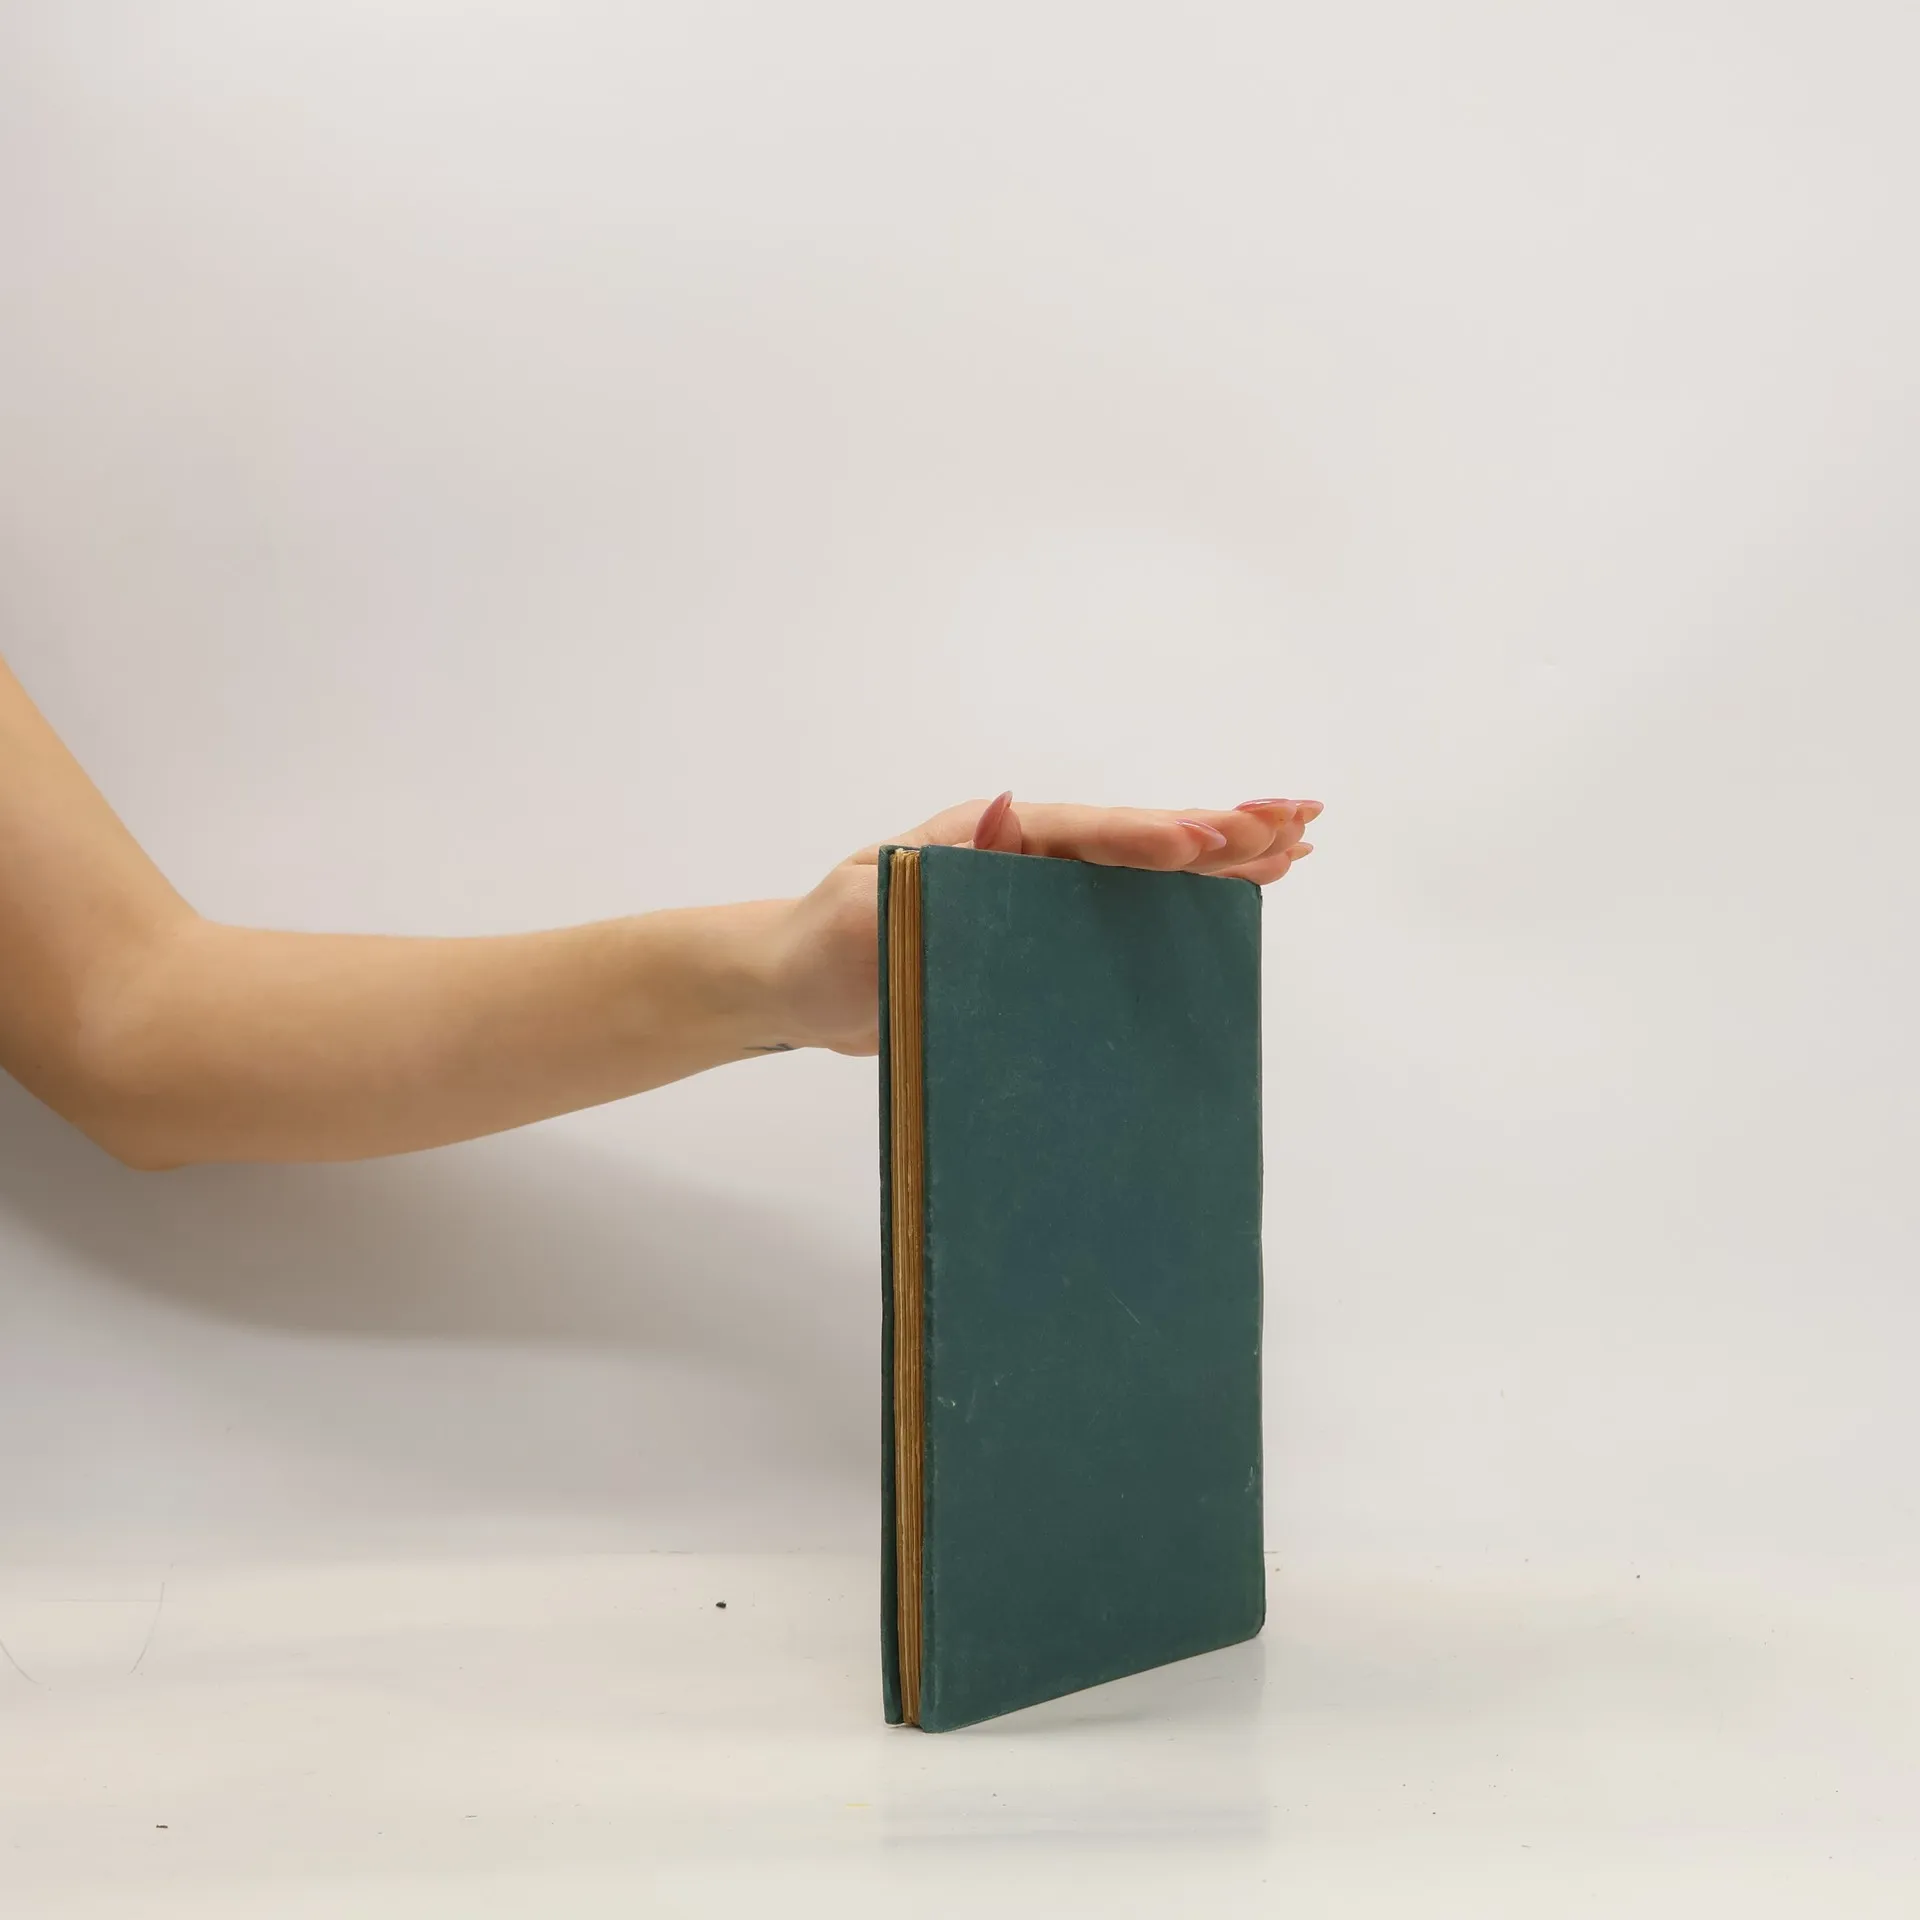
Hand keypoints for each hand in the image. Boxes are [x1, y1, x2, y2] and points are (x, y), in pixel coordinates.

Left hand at [759, 794, 1320, 1056]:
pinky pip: (1127, 918)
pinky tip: (1238, 895)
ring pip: (1145, 875)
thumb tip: (1005, 822)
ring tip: (1296, 845)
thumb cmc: (826, 941)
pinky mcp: (1043, 942)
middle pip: (1134, 841)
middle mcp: (1025, 858)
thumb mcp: (867, 902)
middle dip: (1216, 830)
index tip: (1207, 837)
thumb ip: (927, 875)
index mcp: (988, 840)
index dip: (1146, 837)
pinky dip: (1187, 904)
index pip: (1081, 833)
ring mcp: (1039, 898)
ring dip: (1221, 859)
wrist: (802, 985)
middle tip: (1298, 820)